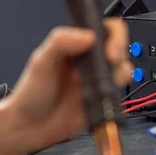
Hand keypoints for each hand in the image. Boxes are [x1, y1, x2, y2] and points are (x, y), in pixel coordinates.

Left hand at [7, 18, 132, 150]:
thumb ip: (60, 42)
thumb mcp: (41, 62)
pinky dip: (117, 92)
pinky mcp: (102, 98)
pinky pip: (120, 91)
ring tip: (100, 83)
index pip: (104, 28)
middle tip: (110, 62)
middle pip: (120, 46)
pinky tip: (101, 96)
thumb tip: (86, 36)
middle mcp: (89, 60)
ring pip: (124, 68)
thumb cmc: (32, 93)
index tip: (107, 48)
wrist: (31, 126)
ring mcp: (97, 79)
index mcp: (75, 44)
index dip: (113, 35)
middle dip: (120, 52)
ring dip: (119, 73)